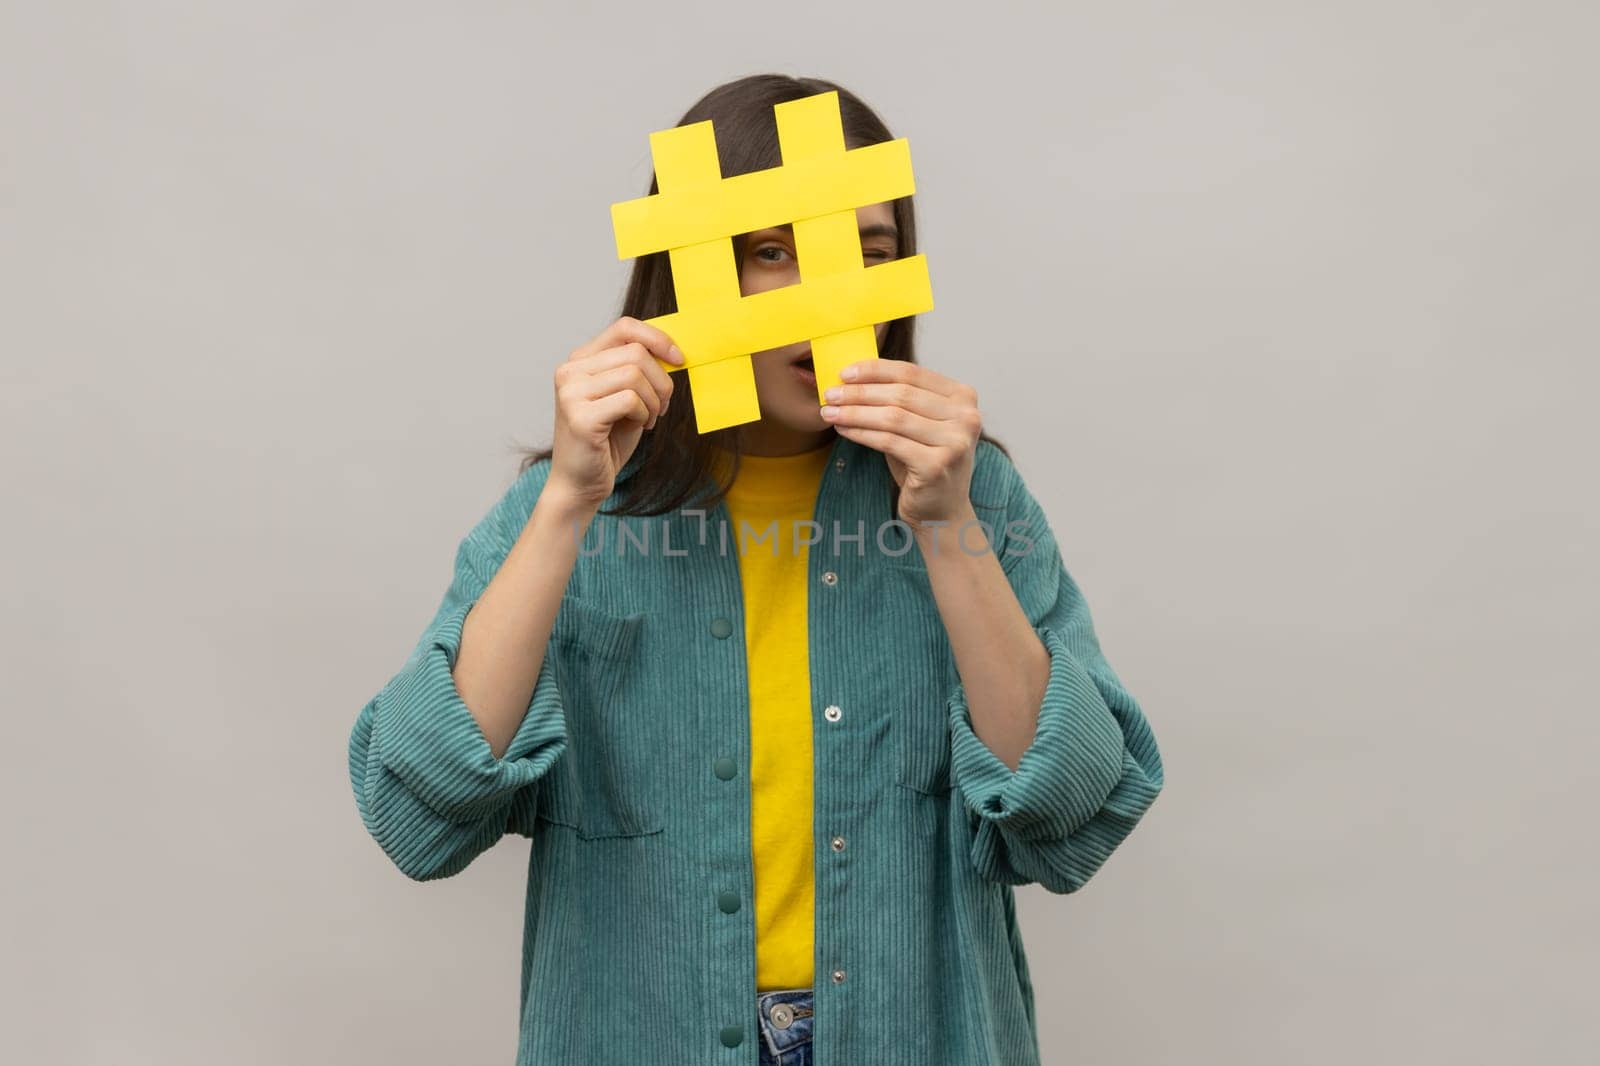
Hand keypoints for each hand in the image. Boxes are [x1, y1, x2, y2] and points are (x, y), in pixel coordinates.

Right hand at [548, 316, 683, 507]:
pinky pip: (630, 400)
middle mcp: (570, 371)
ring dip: (653, 400)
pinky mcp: (580, 417)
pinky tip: (638, 427)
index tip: (679, 359)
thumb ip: (639, 370)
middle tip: (662, 405)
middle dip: (661, 380)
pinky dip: (644, 414)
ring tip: (648, 418)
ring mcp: (571, 393)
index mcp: (580, 360)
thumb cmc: (607, 440)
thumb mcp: (627, 397)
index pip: (624, 327)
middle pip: (635, 352)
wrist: (581, 483)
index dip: (658, 338)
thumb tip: (673, 350)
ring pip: (635, 375)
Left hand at [819, 359, 981, 529]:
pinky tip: (843, 430)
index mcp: (964, 397)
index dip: (875, 370)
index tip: (844, 373)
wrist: (942, 512)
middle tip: (830, 394)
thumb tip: (852, 377)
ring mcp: (955, 442)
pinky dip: (861, 433)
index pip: (912, 373)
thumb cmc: (924, 463)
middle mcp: (967, 417)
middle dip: (860, 392)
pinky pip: (889, 442)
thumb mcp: (917, 425)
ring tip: (829, 412)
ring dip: (855, 413)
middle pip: (901, 394)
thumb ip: (898, 399)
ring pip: (893, 417)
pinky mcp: (937, 465)